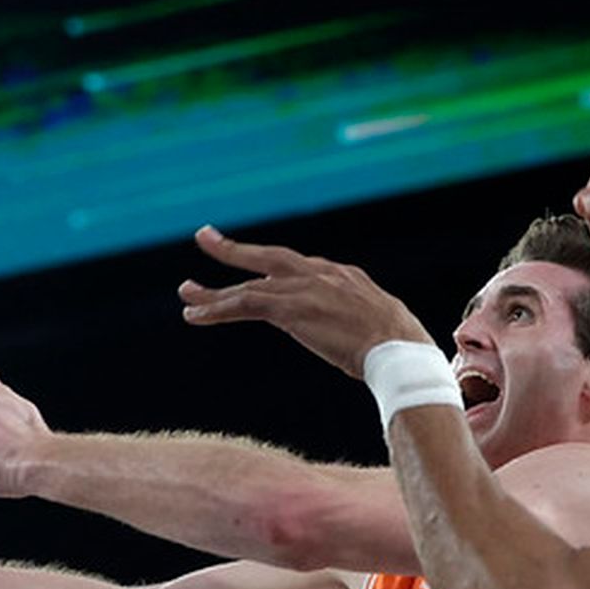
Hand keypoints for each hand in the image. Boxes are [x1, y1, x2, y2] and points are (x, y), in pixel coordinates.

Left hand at [180, 225, 433, 377]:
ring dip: (214, 292)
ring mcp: (303, 288)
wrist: (400, 351)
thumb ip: (366, 322)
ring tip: (187, 294)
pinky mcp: (290, 308)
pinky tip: (195, 316)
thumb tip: (371, 339)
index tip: (256, 268)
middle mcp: (320, 274)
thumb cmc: (402, 349)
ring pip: (248, 287)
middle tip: (206, 237)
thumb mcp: (384, 325)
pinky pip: (243, 305)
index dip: (273, 268)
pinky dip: (216, 309)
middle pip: (269, 258)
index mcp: (343, 276)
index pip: (299, 268)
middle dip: (235, 250)